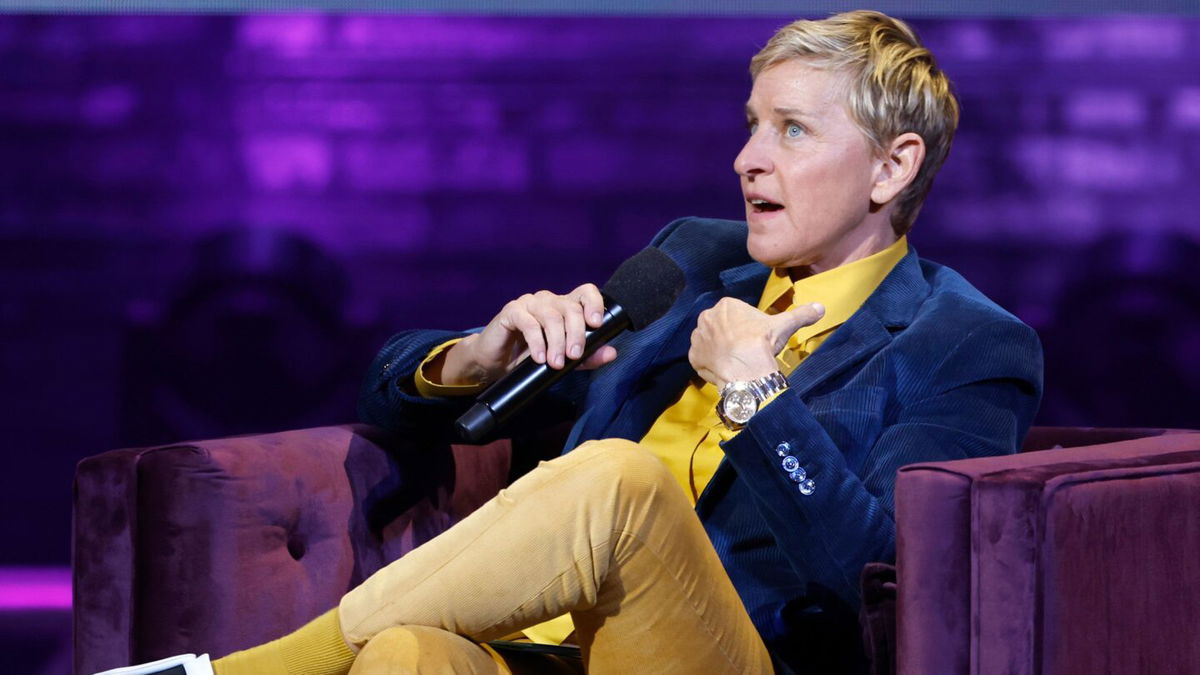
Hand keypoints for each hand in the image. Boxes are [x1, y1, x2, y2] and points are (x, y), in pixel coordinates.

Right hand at [437, 283, 618, 385]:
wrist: (497, 364)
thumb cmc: (531, 357)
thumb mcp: (565, 360)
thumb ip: (588, 357)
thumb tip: (612, 353)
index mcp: (564, 306)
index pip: (585, 292)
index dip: (594, 303)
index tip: (596, 324)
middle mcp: (549, 300)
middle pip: (570, 308)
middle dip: (576, 334)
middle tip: (574, 356)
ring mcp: (530, 303)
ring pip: (551, 316)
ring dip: (556, 342)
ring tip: (556, 363)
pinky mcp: (512, 311)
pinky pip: (529, 323)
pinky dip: (537, 342)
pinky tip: (538, 358)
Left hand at [688, 298, 823, 388]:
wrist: (745, 370)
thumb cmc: (762, 342)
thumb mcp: (784, 325)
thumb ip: (801, 314)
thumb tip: (821, 307)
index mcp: (726, 305)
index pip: (736, 314)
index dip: (747, 327)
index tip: (755, 338)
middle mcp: (706, 317)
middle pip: (720, 327)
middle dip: (730, 337)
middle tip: (745, 350)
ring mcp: (697, 337)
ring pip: (709, 341)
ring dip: (718, 349)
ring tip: (735, 361)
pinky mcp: (692, 357)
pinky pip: (701, 358)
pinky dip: (710, 363)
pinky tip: (724, 369)